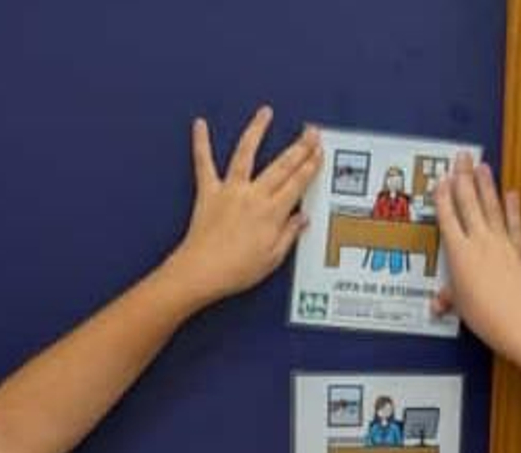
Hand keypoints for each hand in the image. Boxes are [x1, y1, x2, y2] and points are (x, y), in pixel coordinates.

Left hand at [162, 106, 321, 309]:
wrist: (202, 272)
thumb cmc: (236, 270)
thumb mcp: (273, 258)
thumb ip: (289, 234)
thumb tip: (301, 218)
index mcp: (272, 213)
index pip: (298, 183)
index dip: (311, 165)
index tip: (319, 151)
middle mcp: (253, 196)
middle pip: (281, 165)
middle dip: (299, 146)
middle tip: (311, 131)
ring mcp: (230, 190)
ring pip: (246, 154)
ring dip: (257, 131)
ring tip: (265, 113)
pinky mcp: (208, 192)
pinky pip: (204, 163)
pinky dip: (201, 143)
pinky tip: (200, 125)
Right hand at [434, 153, 520, 359]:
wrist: (516, 321)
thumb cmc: (484, 315)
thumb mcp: (459, 306)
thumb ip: (449, 298)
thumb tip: (439, 303)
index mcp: (458, 253)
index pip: (447, 217)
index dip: (443, 197)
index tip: (441, 180)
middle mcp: (479, 242)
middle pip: (468, 202)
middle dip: (463, 177)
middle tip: (462, 157)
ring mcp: (501, 243)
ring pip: (490, 207)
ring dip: (486, 185)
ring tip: (482, 166)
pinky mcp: (519, 250)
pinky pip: (514, 224)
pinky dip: (513, 208)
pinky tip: (511, 194)